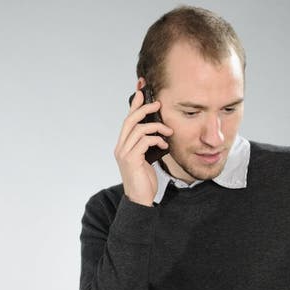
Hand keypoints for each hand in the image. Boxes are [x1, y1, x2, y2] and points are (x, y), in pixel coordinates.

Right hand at [114, 90, 172, 205]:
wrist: (140, 199)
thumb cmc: (144, 180)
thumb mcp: (146, 158)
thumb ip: (147, 144)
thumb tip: (158, 130)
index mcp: (123, 145)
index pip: (128, 120)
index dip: (135, 104)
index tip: (142, 89)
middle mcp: (120, 148)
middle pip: (130, 120)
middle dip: (145, 108)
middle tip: (158, 104)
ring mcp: (124, 153)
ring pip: (139, 129)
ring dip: (157, 126)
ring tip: (168, 131)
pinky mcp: (131, 160)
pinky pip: (145, 141)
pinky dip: (157, 139)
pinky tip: (164, 143)